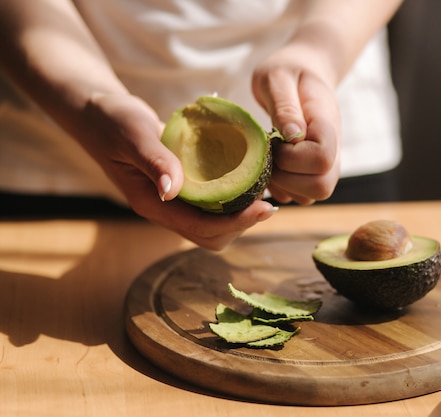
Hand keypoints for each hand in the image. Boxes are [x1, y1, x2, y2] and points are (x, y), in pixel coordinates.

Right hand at [79, 92, 276, 249]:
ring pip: (213, 224)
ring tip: (264, 191)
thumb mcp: (132, 134)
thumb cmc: (111, 120)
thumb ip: (154, 160)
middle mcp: (164, 208)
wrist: (96, 112)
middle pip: (211, 235)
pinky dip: (233, 197)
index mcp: (151, 203)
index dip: (236, 222)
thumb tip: (172, 191)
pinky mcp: (182, 189)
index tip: (266, 207)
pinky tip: (250, 178)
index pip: (200, 227)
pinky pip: (211, 204)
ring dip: (240, 214)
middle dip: (242, 224)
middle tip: (269, 201)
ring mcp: (173, 201)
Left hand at [252, 49, 340, 204]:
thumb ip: (285, 106)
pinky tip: (270, 166)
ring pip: (311, 196)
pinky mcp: (314, 172)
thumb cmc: (288, 71)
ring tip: (269, 159)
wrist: (305, 72)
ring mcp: (326, 164)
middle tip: (269, 155)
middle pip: (321, 187)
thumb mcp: (277, 78)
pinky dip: (282, 189)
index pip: (322, 158)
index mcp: (327, 124)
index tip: (275, 139)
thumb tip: (293, 136)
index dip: (293, 158)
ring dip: (283, 186)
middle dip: (287, 178)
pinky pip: (301, 196)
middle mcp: (333, 149)